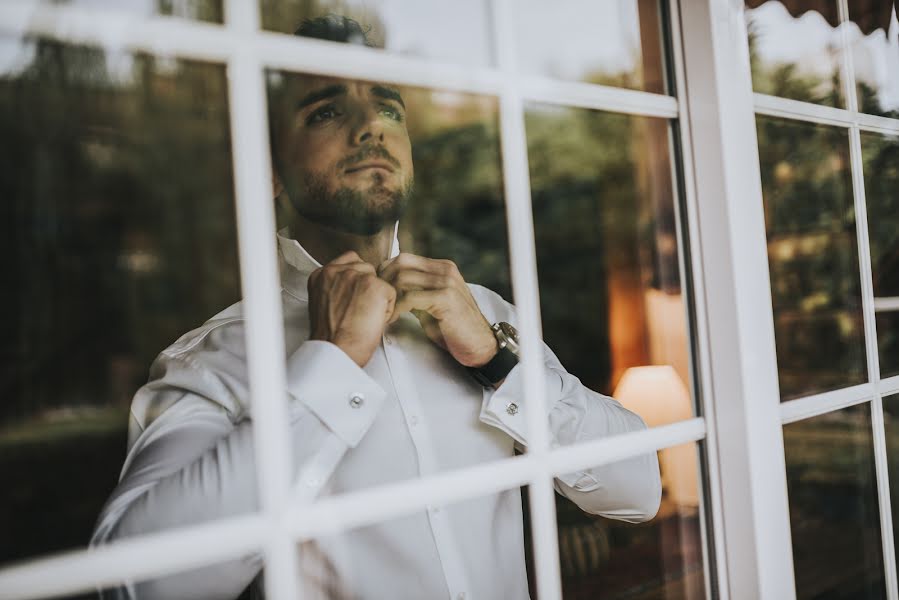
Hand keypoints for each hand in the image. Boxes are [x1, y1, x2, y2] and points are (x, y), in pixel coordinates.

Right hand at [308, 251, 396, 367]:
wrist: (335, 352)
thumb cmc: (330, 338)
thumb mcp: (324, 304)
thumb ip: (336, 288)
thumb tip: (354, 287)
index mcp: (321, 274)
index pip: (350, 261)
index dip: (357, 280)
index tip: (355, 297)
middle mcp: (336, 271)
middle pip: (367, 268)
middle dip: (368, 288)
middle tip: (360, 312)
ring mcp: (356, 276)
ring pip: (379, 280)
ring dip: (378, 298)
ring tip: (364, 318)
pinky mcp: (374, 286)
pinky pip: (391, 293)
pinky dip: (387, 310)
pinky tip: (372, 322)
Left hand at [378, 253, 496, 366]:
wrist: (479, 345)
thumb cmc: (454, 328)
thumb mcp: (432, 303)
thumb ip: (416, 291)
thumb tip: (390, 287)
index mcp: (442, 267)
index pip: (404, 258)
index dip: (386, 273)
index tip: (379, 291)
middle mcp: (445, 270)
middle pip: (401, 263)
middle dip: (384, 281)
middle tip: (378, 301)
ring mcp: (447, 282)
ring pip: (403, 278)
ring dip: (389, 296)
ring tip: (384, 312)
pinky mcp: (446, 298)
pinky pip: (410, 297)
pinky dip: (396, 308)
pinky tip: (393, 319)